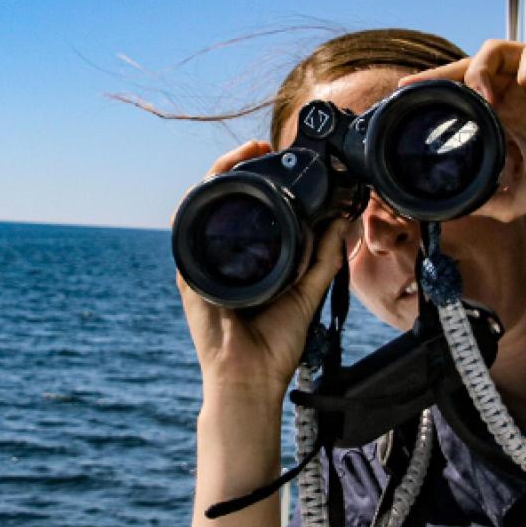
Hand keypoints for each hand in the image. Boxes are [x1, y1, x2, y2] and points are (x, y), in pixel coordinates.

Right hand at [176, 140, 347, 406]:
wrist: (251, 380)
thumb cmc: (274, 344)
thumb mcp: (306, 290)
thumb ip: (323, 256)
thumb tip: (341, 219)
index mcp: (247, 258)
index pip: (247, 207)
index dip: (255, 176)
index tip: (274, 154)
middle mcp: (221, 256)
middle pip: (221, 200)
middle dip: (233, 166)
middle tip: (256, 146)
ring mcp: (202, 264)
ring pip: (199, 208)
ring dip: (215, 176)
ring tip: (237, 156)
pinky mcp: (189, 276)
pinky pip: (184, 232)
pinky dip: (194, 206)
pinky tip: (210, 186)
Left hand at [401, 35, 525, 220]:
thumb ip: (502, 201)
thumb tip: (467, 211)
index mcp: (506, 111)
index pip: (462, 95)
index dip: (435, 92)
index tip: (403, 98)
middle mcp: (516, 87)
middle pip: (469, 69)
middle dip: (442, 75)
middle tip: (418, 87)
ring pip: (496, 51)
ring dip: (480, 70)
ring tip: (483, 96)